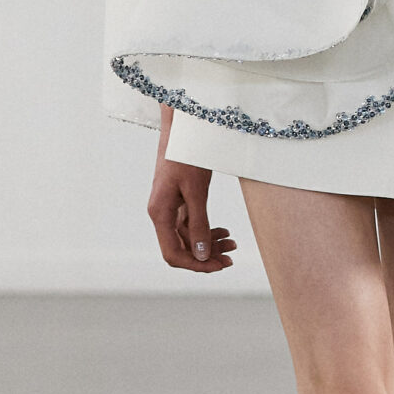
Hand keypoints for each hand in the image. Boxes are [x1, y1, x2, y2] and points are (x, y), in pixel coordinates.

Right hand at [147, 148, 236, 272]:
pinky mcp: (178, 201)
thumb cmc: (186, 154)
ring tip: (233, 243)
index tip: (219, 266)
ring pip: (188, 237)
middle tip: (231, 258)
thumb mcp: (197, 190)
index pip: (173, 254)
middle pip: (181, 248)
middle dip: (206, 256)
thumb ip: (199, 224)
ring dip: (209, 244)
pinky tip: (224, 231)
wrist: (182, 128)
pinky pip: (191, 224)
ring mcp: (169, 208)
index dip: (195, 265)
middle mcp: (161, 214)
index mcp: (160, 213)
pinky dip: (207, 230)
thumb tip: (202, 256)